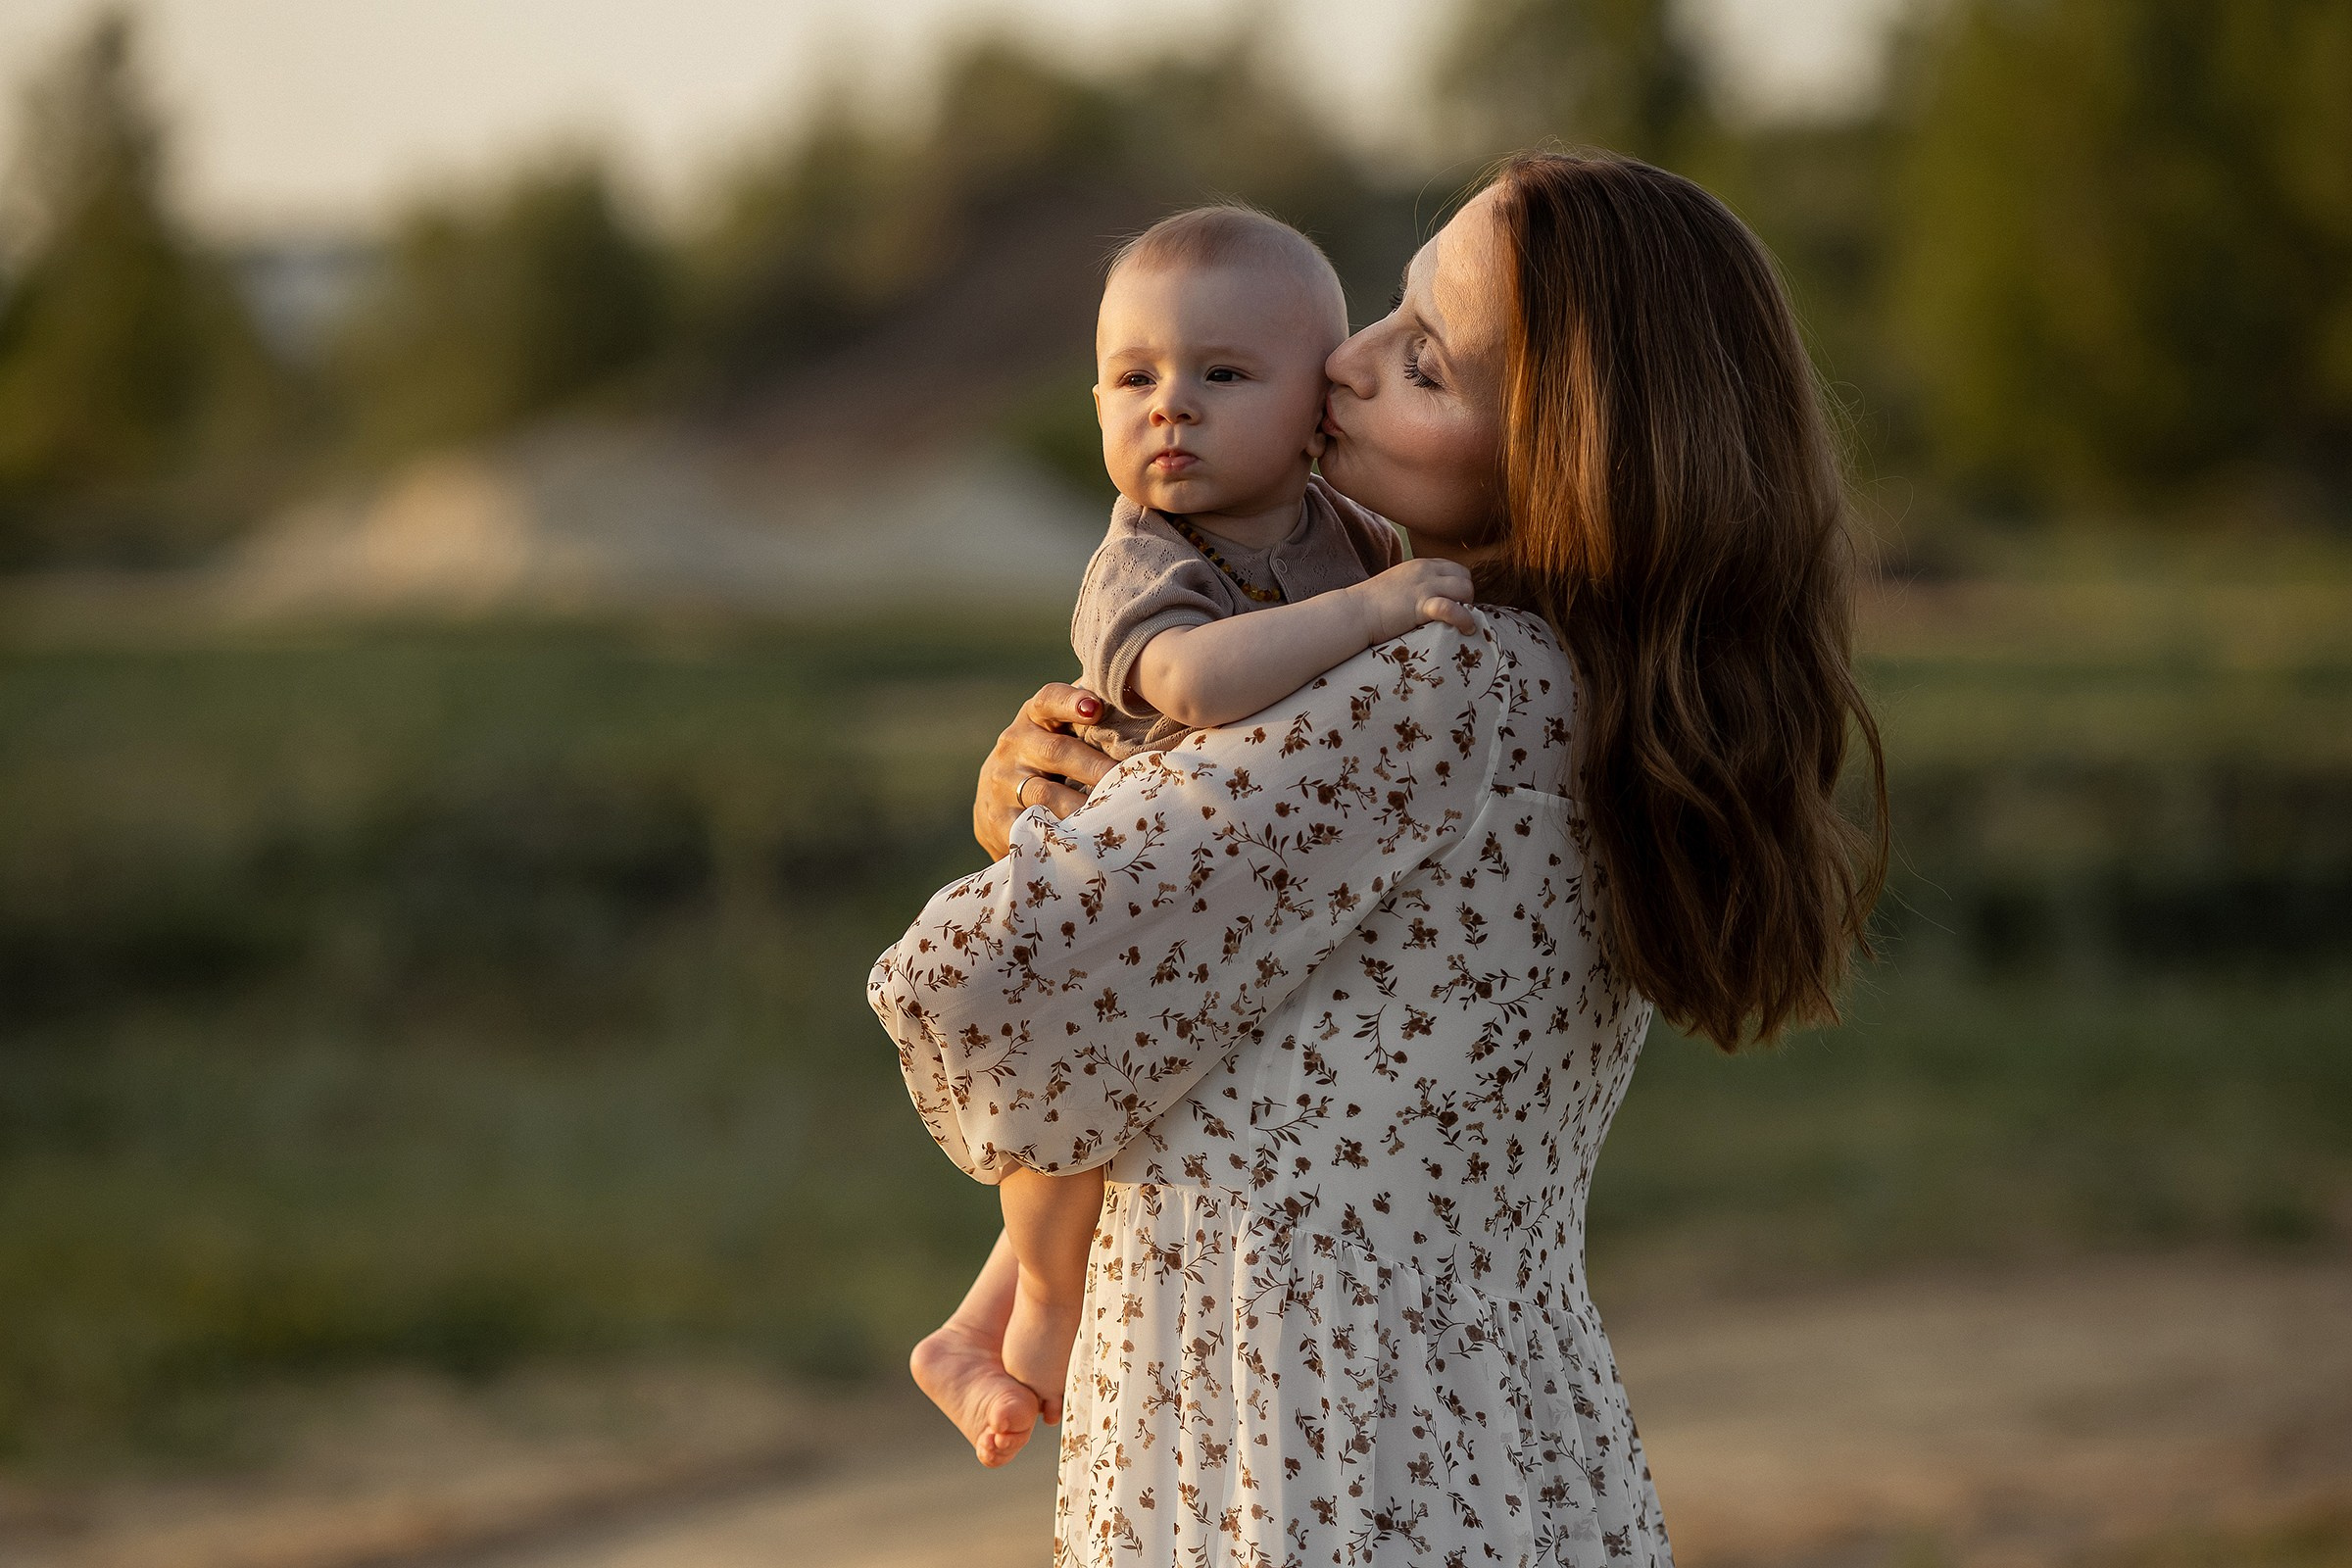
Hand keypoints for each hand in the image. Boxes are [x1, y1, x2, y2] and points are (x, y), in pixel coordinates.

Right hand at [974, 683, 1116, 858]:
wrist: (995, 799)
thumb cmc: (1047, 758)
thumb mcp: (1058, 732)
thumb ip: (1091, 717)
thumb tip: (1148, 700)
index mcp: (1034, 718)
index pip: (1049, 700)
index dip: (1070, 701)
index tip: (1095, 708)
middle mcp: (1015, 745)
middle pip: (1056, 752)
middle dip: (1094, 767)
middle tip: (1125, 778)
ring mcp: (1002, 783)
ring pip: (1045, 794)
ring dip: (1079, 805)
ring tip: (1109, 815)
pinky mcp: (998, 819)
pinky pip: (1028, 829)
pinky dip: (1054, 835)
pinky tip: (1080, 843)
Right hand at [1352, 558, 1476, 641]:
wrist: (1354, 613)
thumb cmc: (1370, 605)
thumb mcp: (1397, 585)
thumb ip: (1414, 586)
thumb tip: (1426, 600)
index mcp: (1420, 565)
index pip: (1454, 568)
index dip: (1458, 587)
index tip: (1453, 603)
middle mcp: (1425, 570)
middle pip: (1464, 577)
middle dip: (1466, 596)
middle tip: (1457, 614)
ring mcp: (1425, 586)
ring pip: (1465, 589)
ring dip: (1467, 606)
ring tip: (1461, 623)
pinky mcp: (1422, 605)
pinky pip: (1454, 608)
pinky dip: (1464, 619)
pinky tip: (1465, 629)